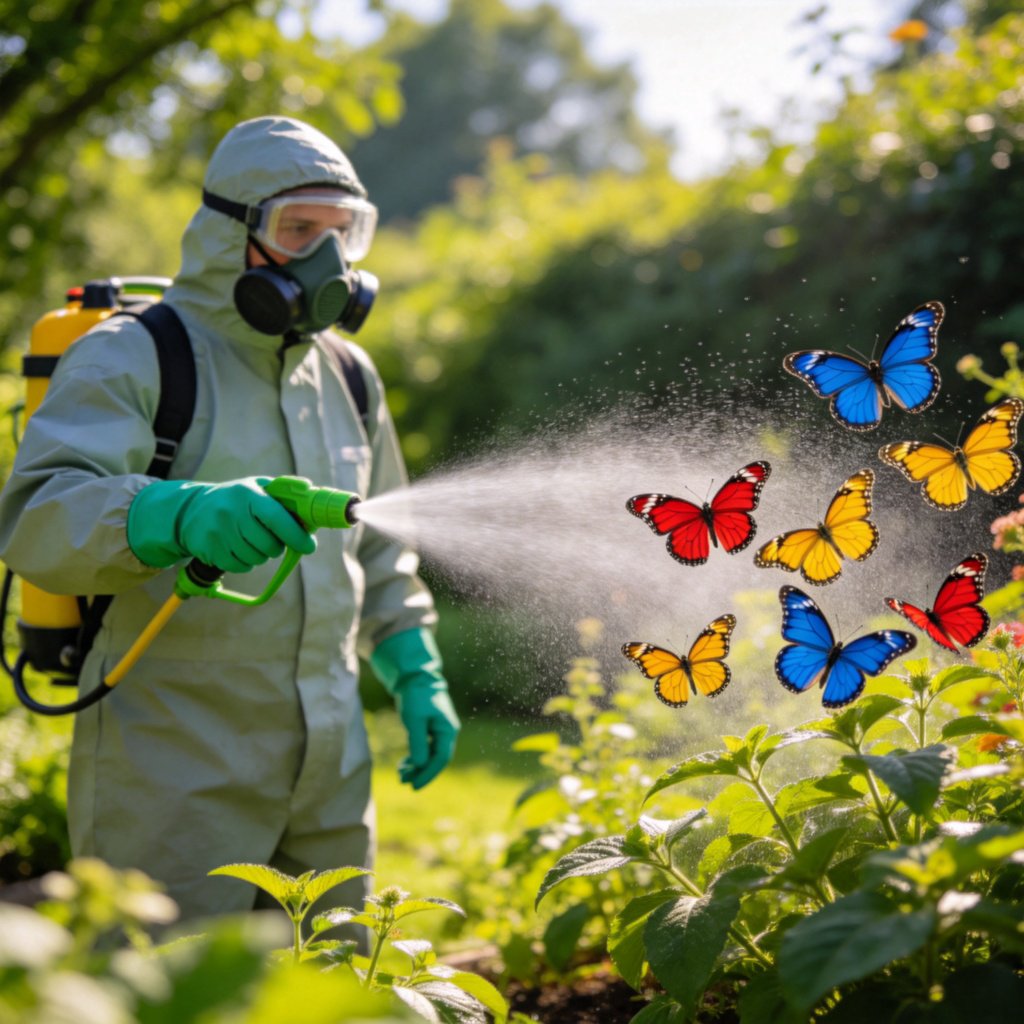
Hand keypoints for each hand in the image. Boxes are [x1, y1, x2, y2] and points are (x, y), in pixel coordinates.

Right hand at [128, 476, 315, 571]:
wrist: (190, 510)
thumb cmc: (236, 499)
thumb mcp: (256, 487)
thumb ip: (285, 491)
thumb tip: (311, 491)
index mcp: (247, 494)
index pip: (276, 518)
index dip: (296, 535)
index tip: (309, 546)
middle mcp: (231, 513)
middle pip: (269, 545)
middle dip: (277, 546)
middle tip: (272, 538)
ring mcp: (218, 533)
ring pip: (257, 558)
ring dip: (261, 554)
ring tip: (251, 540)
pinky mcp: (209, 551)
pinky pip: (242, 567)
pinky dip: (246, 562)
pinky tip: (238, 548)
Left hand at [394, 677, 460, 789]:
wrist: (414, 676)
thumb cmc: (416, 696)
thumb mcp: (415, 720)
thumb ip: (418, 743)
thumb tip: (420, 765)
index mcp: (447, 730)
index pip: (441, 759)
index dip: (428, 774)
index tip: (414, 786)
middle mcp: (446, 732)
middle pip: (436, 759)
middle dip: (421, 772)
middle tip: (403, 781)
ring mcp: (438, 730)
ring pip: (430, 755)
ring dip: (417, 766)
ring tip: (401, 774)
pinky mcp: (429, 728)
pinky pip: (425, 748)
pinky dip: (415, 757)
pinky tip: (404, 763)